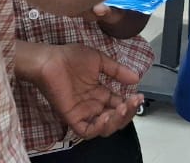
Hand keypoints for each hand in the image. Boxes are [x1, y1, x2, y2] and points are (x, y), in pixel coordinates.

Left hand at [28, 42, 143, 138]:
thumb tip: (136, 78)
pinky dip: (99, 127)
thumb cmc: (71, 57)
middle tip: (133, 102)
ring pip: (104, 128)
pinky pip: (87, 131)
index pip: (119, 105)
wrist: (50, 59)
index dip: (131, 104)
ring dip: (117, 121)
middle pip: (115, 118)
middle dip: (128, 113)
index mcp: (100, 93)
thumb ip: (117, 71)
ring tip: (122, 108)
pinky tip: (107, 115)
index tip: (139, 96)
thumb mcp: (100, 61)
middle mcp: (93, 105)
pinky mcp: (72, 117)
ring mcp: (83, 112)